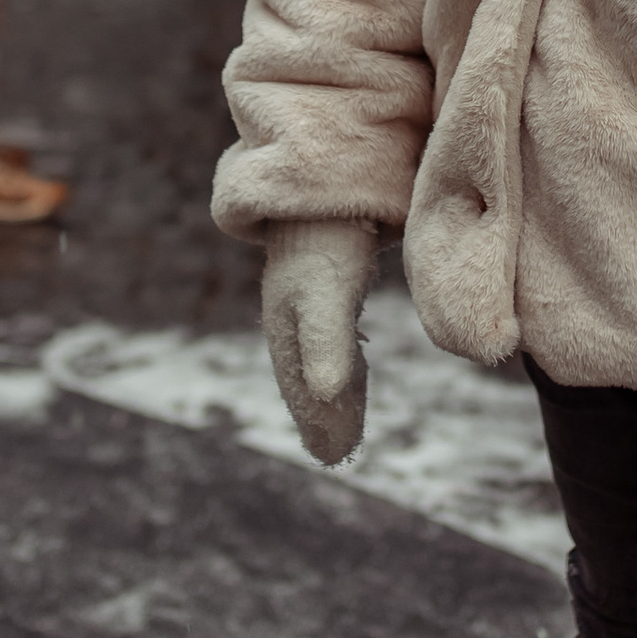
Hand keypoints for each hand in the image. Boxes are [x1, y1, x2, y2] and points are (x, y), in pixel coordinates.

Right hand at [260, 218, 377, 463]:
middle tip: (338, 454)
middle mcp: (291, 315)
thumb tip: (329, 394)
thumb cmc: (325, 239)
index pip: (301, 386)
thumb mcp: (325, 292)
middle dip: (321, 415)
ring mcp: (307, 298)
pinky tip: (351, 370)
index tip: (334, 456)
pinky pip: (329, 334)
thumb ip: (327, 343)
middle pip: (306, 376)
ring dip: (330, 393)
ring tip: (344, 427)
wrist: (325, 181)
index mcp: (286, 326)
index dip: (317, 421)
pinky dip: (340, 362)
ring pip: (317, 356)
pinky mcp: (326, 281)